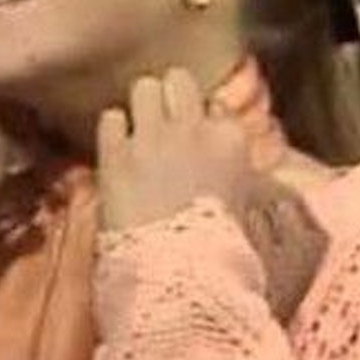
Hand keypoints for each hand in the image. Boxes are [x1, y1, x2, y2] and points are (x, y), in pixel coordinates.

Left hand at [97, 67, 326, 323]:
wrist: (179, 280)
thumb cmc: (220, 254)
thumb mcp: (249, 213)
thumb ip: (246, 184)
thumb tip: (250, 184)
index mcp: (232, 143)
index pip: (216, 106)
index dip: (203, 123)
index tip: (197, 142)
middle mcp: (193, 130)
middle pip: (178, 79)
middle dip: (170, 98)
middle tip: (163, 125)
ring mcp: (152, 139)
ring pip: (143, 87)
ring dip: (140, 109)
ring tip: (138, 135)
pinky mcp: (115, 155)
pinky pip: (110, 118)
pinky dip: (112, 133)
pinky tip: (116, 154)